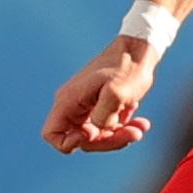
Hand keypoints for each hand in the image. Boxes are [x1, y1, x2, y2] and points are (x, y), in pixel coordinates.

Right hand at [42, 36, 157, 154]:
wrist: (139, 49)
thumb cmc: (128, 68)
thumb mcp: (118, 93)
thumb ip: (103, 117)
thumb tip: (98, 129)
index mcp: (69, 100)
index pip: (51, 134)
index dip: (70, 143)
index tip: (93, 134)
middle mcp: (72, 104)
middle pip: (81, 140)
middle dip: (108, 141)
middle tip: (134, 133)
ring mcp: (86, 106)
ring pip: (97, 135)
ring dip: (119, 135)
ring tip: (141, 126)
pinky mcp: (99, 106)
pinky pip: (106, 127)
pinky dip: (122, 127)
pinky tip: (138, 119)